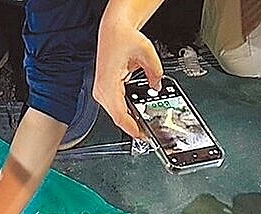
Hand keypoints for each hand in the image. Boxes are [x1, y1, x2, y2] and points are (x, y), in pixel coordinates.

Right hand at [94, 16, 162, 137]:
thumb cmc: (123, 38)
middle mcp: (101, 89)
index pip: (119, 114)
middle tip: (148, 133)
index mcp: (108, 83)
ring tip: (143, 125)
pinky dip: (126, 112)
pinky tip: (136, 114)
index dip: (131, 128)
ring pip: (116, 114)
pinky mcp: (104, 90)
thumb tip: (158, 85)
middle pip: (117, 117)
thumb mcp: (147, 52)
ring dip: (129, 119)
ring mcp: (101, 91)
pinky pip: (116, 107)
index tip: (142, 135)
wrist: (114, 31)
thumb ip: (156, 71)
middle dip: (132, 126)